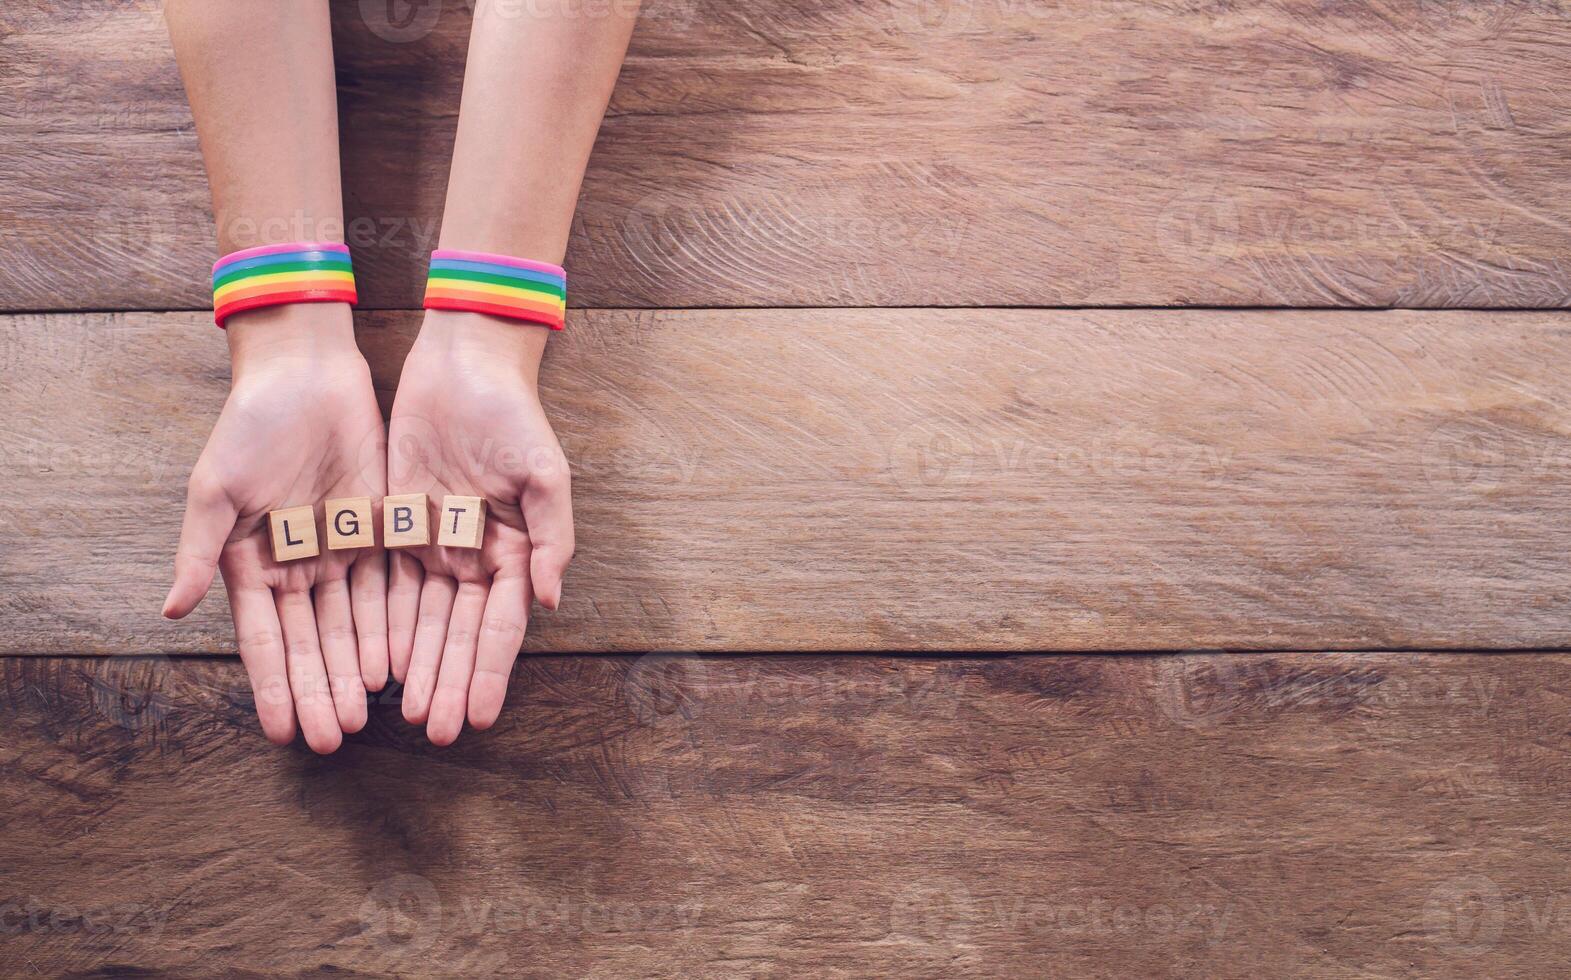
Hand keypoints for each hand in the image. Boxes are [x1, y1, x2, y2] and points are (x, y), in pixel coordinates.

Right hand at [162, 305, 387, 752]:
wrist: (306, 376)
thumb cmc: (250, 426)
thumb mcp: (216, 488)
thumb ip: (201, 551)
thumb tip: (170, 609)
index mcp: (251, 564)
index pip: (266, 639)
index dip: (274, 685)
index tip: (279, 732)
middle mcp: (298, 567)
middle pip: (313, 642)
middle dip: (321, 690)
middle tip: (333, 739)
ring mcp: (341, 552)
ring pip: (353, 624)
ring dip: (359, 669)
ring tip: (368, 714)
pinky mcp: (382, 530)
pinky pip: (390, 587)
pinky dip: (393, 625)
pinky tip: (400, 664)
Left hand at [386, 309, 574, 744]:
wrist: (462, 365)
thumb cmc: (512, 414)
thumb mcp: (545, 471)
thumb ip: (552, 536)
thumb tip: (548, 598)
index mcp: (516, 551)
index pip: (499, 626)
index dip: (487, 671)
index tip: (478, 716)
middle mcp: (476, 558)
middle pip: (458, 634)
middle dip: (448, 683)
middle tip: (433, 733)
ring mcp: (435, 545)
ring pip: (421, 621)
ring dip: (416, 668)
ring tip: (404, 715)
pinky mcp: (395, 526)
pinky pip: (386, 586)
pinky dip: (382, 626)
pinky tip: (375, 664)